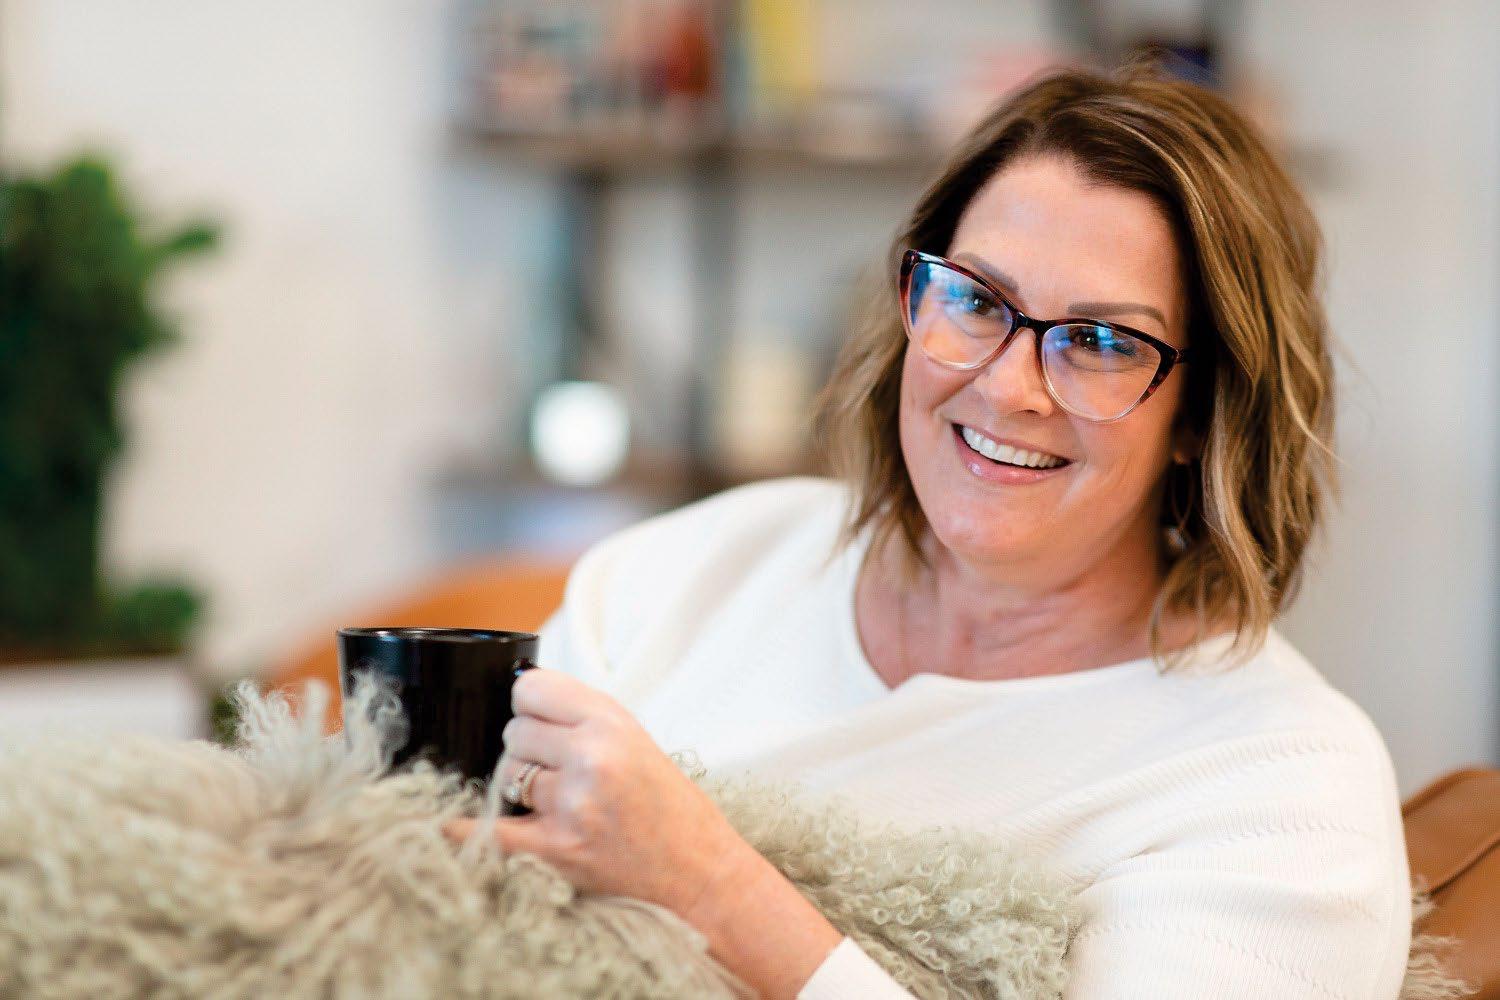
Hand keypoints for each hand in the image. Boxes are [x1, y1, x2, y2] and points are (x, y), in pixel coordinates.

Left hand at [444, 668, 754, 922]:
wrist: (700, 874)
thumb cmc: (671, 810)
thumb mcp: (636, 741)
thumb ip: (581, 718)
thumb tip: (520, 701)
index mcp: (612, 723)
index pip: (531, 688)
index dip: (530, 704)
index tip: (537, 718)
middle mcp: (591, 757)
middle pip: (514, 732)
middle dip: (528, 749)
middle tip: (559, 772)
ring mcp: (572, 804)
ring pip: (505, 774)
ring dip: (519, 788)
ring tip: (559, 803)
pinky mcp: (556, 849)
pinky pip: (488, 830)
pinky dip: (468, 830)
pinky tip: (450, 825)